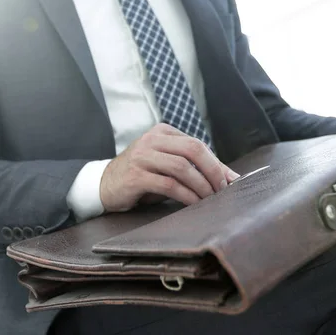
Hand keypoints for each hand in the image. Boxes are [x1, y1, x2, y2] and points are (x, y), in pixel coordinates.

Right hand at [100, 124, 239, 212]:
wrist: (104, 185)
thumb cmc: (143, 175)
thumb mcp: (168, 165)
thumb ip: (195, 167)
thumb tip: (231, 177)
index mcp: (163, 132)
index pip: (197, 144)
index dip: (216, 163)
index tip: (231, 181)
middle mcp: (152, 140)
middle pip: (193, 149)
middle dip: (212, 170)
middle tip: (222, 189)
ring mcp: (142, 156)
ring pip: (182, 167)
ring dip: (201, 185)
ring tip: (210, 198)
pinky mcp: (135, 176)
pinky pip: (169, 184)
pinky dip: (186, 195)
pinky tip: (194, 203)